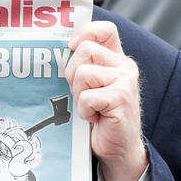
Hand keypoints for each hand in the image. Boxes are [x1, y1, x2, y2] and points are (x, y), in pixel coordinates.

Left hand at [65, 21, 146, 180]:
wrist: (117, 150)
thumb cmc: (99, 118)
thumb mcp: (89, 87)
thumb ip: (82, 66)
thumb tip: (55, 51)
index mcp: (117, 59)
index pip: (104, 30)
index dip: (86, 33)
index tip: (72, 47)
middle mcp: (125, 66)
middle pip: (85, 50)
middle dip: (73, 74)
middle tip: (82, 95)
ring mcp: (125, 81)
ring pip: (83, 73)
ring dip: (79, 95)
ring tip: (90, 108)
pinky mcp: (121, 98)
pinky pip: (87, 97)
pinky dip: (84, 111)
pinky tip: (95, 119)